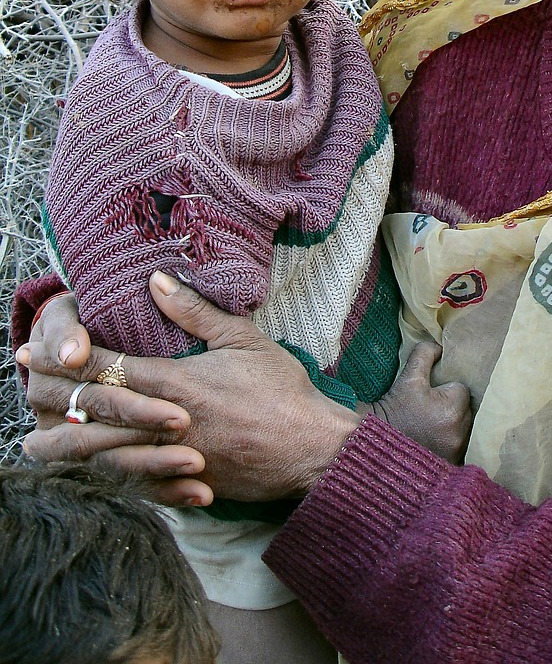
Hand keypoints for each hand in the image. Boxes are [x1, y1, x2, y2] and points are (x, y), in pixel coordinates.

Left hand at [20, 273, 360, 505]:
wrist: (309, 448)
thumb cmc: (280, 389)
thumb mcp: (242, 339)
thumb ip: (194, 313)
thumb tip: (156, 281)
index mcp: (175, 384)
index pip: (106, 369)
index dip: (66, 359)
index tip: (35, 349)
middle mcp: (163, 424)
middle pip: (93, 412)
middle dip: (53, 398)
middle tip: (22, 387)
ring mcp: (170, 458)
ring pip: (103, 454)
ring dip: (65, 444)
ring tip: (34, 441)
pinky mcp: (181, 484)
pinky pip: (129, 483)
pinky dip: (100, 477)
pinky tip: (84, 473)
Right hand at [365, 342, 470, 462]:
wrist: (376, 442)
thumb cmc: (394, 408)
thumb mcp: (409, 376)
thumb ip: (426, 353)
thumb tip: (440, 347)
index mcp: (453, 408)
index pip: (462, 390)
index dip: (447, 389)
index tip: (432, 395)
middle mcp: (460, 432)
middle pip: (468, 410)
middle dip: (454, 407)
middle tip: (432, 409)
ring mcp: (457, 451)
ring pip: (466, 428)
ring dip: (455, 425)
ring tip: (434, 424)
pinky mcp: (453, 465)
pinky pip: (461, 447)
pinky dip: (452, 442)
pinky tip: (437, 439)